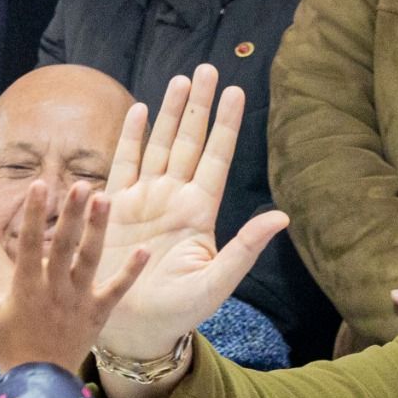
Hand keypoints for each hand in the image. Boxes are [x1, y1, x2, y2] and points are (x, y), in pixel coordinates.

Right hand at [0, 179, 146, 376]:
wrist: (37, 383)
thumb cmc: (9, 346)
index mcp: (26, 286)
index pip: (29, 242)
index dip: (34, 213)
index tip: (40, 185)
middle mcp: (54, 289)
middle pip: (64, 245)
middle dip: (72, 213)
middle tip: (82, 185)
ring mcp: (78, 301)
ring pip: (90, 260)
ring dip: (98, 229)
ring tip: (106, 200)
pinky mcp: (97, 314)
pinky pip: (117, 291)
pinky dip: (131, 272)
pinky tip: (144, 250)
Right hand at [95, 64, 289, 361]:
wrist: (133, 329)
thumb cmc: (178, 312)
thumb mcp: (216, 282)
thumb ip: (246, 248)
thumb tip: (282, 216)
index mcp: (200, 212)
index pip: (216, 158)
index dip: (225, 125)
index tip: (236, 91)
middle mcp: (174, 199)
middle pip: (188, 141)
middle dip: (198, 105)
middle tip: (207, 68)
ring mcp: (144, 200)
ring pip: (159, 145)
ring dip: (168, 112)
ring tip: (180, 79)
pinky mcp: (116, 208)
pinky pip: (125, 163)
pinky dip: (132, 137)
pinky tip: (138, 110)